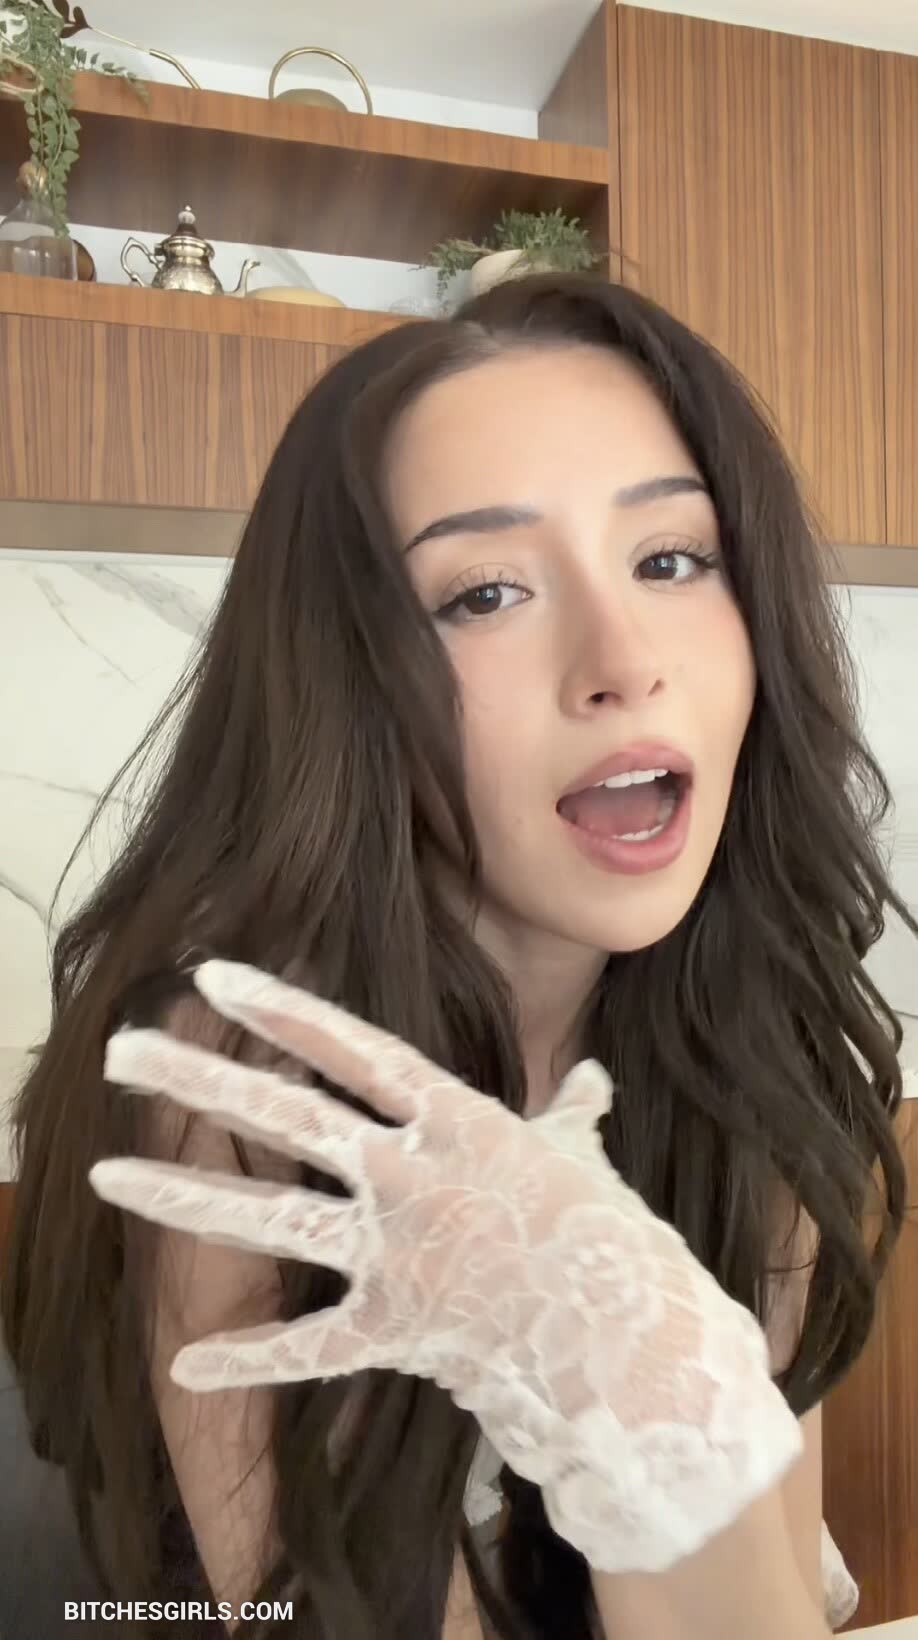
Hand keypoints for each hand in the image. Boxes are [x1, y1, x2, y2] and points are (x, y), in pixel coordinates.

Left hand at [90, 959, 801, 1574]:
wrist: (636, 1345)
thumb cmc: (611, 1238)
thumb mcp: (585, 1159)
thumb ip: (572, 1114)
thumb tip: (591, 1081)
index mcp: (457, 1118)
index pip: (351, 1048)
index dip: (281, 1009)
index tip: (214, 977)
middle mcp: (414, 1175)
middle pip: (288, 1115)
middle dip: (199, 1079)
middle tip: (121, 1050)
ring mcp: (400, 1251)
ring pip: (274, 1218)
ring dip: (184, 1197)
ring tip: (105, 1174)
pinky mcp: (397, 1327)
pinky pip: (312, 1347)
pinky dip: (250, 1359)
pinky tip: (184, 1365)